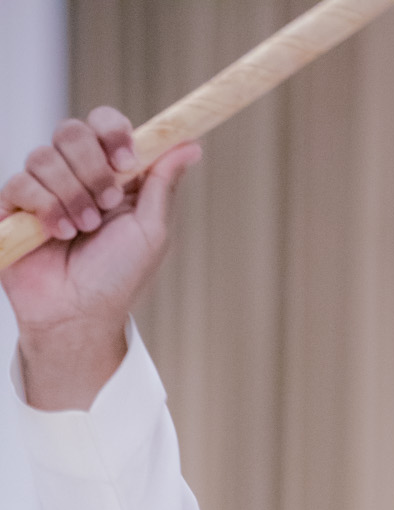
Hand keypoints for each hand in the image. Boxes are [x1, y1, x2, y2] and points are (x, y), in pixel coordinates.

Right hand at [0, 109, 199, 409]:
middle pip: (72, 130)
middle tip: (104, 206)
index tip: (125, 160)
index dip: (112, 132)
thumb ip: (163, 183)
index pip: (103, 123)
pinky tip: (56, 235)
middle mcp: (75, 174)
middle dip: (92, 170)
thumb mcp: (152, 231)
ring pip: (44, 156)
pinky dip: (45, 209)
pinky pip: (20, 182)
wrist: (81, 315)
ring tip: (81, 231)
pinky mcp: (14, 205)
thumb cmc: (118, 279)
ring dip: (71, 196)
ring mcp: (43, 188)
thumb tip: (189, 143)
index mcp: (110, 174)